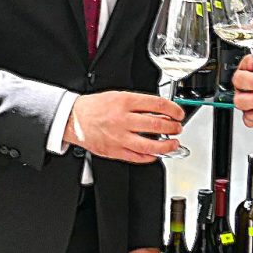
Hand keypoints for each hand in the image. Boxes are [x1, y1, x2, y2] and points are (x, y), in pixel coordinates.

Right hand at [65, 91, 183, 163]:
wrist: (74, 119)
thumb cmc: (96, 107)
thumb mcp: (118, 96)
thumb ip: (139, 103)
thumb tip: (161, 111)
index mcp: (125, 102)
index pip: (157, 104)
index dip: (173, 109)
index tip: (178, 113)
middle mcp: (123, 120)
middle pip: (157, 124)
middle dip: (173, 127)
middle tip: (177, 128)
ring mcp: (119, 137)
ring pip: (150, 145)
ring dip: (166, 145)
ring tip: (173, 144)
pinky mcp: (115, 151)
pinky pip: (137, 157)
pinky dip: (150, 156)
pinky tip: (156, 153)